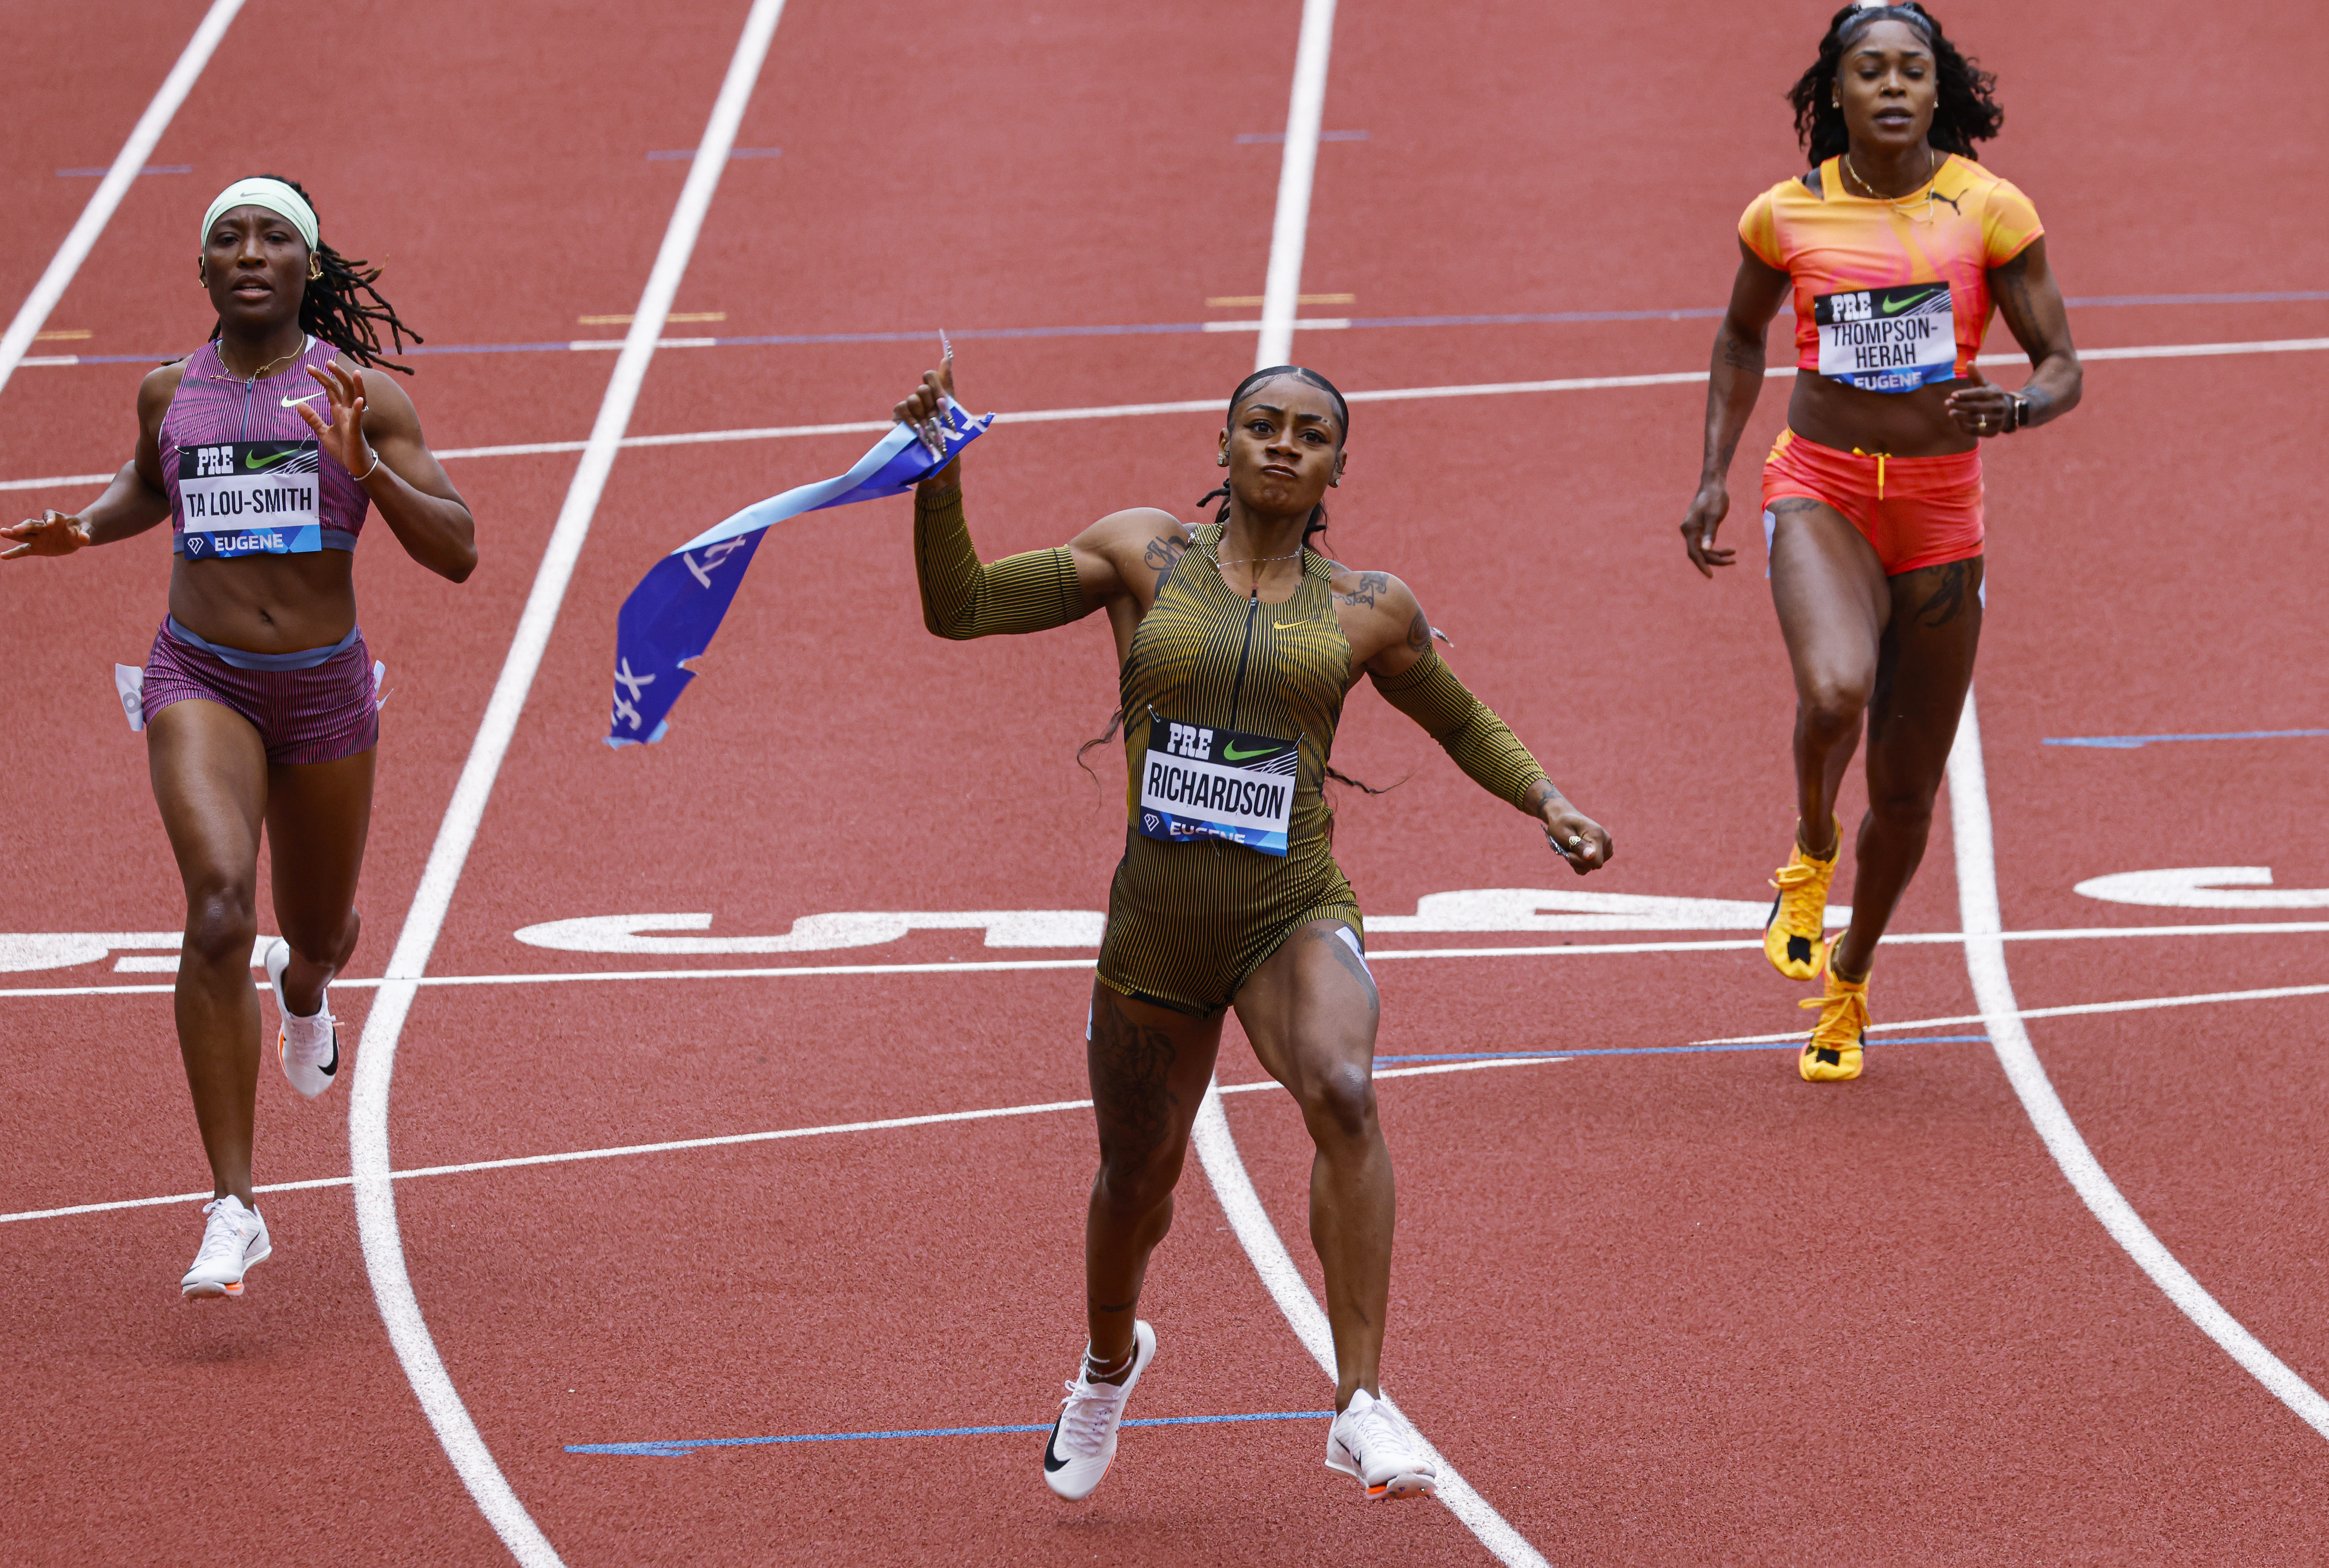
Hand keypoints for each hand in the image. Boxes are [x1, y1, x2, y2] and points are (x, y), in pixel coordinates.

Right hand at [1, 510, 92, 558]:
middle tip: (16, 528)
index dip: (49, 519)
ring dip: (14, 534)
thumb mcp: (86, 531)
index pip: (49, 515)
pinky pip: (23, 550)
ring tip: (3, 532)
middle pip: (32, 524)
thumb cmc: (82, 530)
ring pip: (24, 535)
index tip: (49, 524)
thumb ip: (85, 534)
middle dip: (25, 526)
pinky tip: (3, 556)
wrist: (77, 536)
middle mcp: (43, 526)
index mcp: (55, 518)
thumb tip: (84, 538)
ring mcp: (38, 536)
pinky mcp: (36, 547)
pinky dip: (14, 553)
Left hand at [296, 359, 376, 477]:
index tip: (309, 367)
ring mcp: (353, 420)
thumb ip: (312, 418)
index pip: (331, 389)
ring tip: (355, 372)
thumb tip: (298, 404)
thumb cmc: (344, 449)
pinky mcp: (356, 431)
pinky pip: (358, 418)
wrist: (356, 465)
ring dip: (356, 385)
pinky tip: (358, 399)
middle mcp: (348, 411)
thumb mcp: (323, 432)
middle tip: (327, 361)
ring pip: (357, 398)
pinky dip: (359, 408)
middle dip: (337, 374)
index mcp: (339, 411)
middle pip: (344, 388)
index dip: (321, 377)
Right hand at [891, 342, 958, 460]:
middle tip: (939, 421)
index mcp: (936, 393)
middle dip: (933, 406)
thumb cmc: (950, 436)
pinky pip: (903, 411)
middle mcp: (922, 396)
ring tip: (931, 431)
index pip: (931, 376)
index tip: (945, 401)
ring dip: (924, 416)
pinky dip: (912, 421)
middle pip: (923, 388)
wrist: (941, 459)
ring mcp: (910, 405)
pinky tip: (920, 432)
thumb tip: (947, 358)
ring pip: (913, 399)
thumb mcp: (956, 412)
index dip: (937, 385)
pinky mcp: (899, 415)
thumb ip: (949, 386)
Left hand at [1542, 803, 1613, 876]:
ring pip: (1592, 866)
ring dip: (1578, 861)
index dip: (1581, 861)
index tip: (1569, 852)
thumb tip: (1590, 856)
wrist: (1564, 818)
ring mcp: (1606, 847)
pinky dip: (1581, 862)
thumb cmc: (1561, 824)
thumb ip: (1578, 845)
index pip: (1596, 861)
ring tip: (1571, 849)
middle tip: (1568, 849)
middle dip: (1578, 861)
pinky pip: (1592, 865)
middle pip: (1594, 865)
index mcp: (1597, 835)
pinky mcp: (1603, 852)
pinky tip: (1576, 852)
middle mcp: (1606, 841)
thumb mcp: (1564, 833)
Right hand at [1680, 480, 1734, 576]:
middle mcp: (1688, 530)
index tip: (1711, 576)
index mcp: (1690, 529)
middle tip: (1732, 562)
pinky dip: (1716, 548)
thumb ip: (1710, 533)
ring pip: (1703, 549)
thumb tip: (1707, 551)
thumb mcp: (1715, 516)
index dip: (1702, 565)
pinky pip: (1705, 543)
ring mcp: (1693, 530)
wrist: (1713, 484)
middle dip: (1714, 560)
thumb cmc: (1715, 498)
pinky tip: (1729, 550)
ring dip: (1717, 555)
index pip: (1694, 552)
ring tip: (1733, 555)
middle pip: (1699, 553)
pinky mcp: (1699, 528)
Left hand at [1943, 365, 2013, 438]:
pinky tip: (1957, 423)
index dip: (1965, 394)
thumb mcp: (1986, 385)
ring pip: (1976, 420)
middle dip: (1960, 406)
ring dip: (1961, 417)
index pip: (1979, 394)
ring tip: (1950, 413)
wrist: (2008, 412)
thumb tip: (1969, 362)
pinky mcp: (1993, 431)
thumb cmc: (1991, 396)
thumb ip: (1976, 376)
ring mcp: (1996, 420)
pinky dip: (1965, 428)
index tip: (1952, 395)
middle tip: (1947, 404)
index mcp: (1995, 393)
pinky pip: (1977, 431)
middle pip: (1975, 407)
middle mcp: (1998, 406)